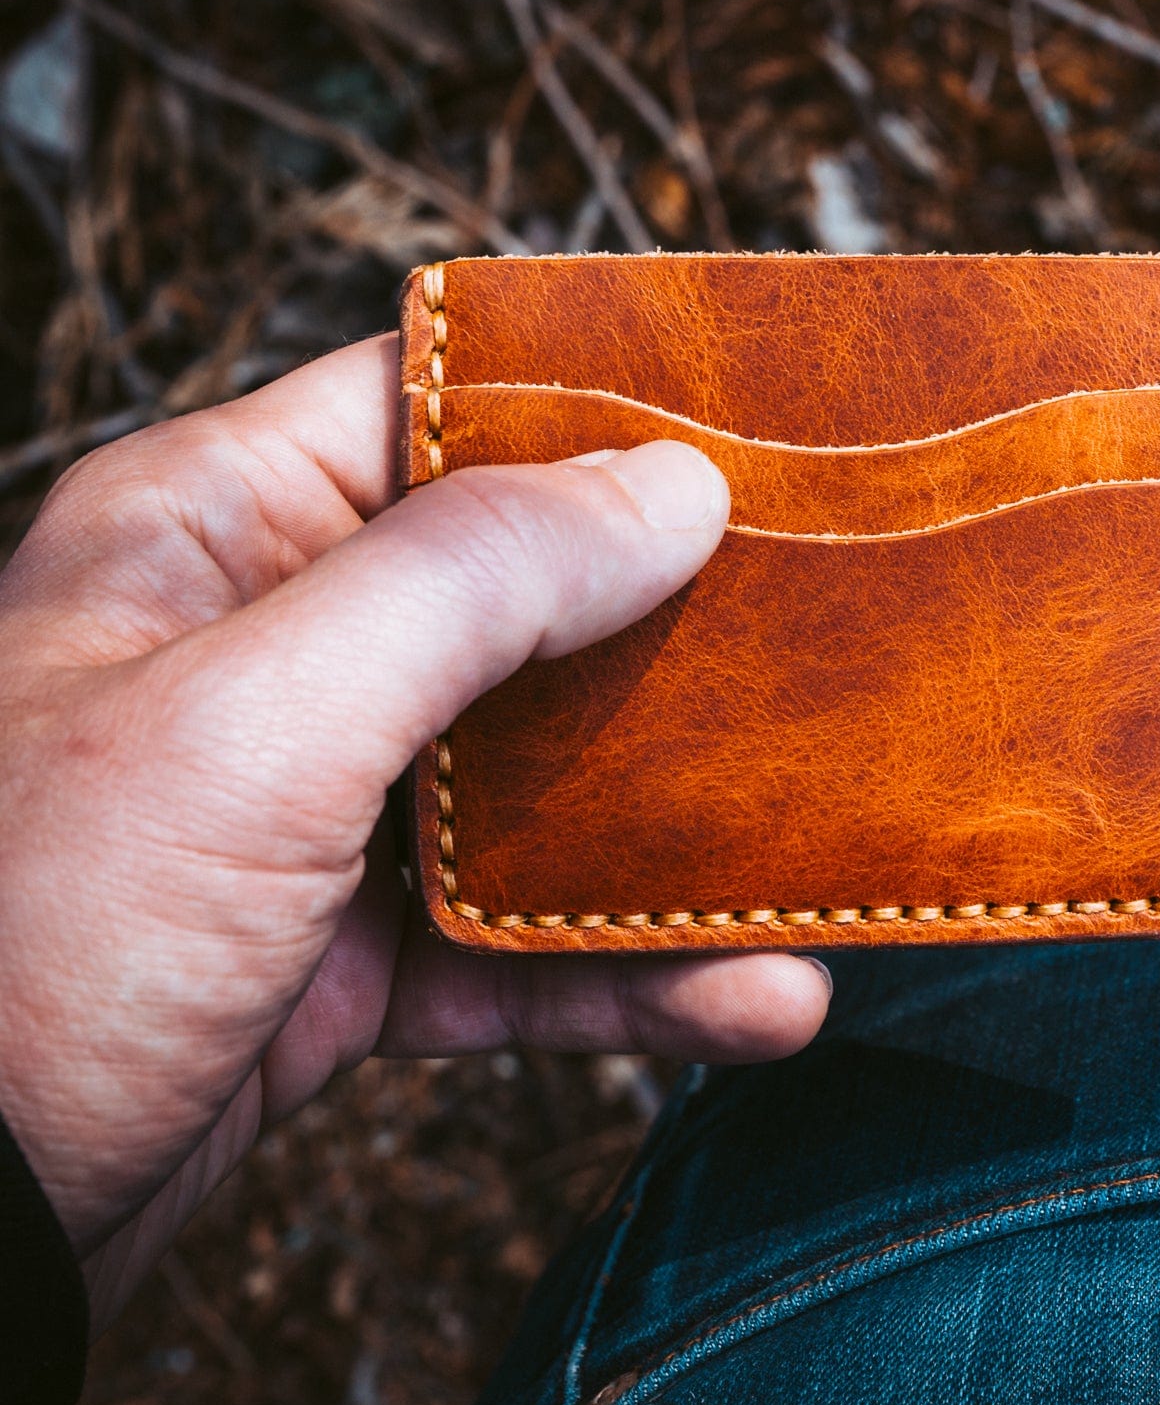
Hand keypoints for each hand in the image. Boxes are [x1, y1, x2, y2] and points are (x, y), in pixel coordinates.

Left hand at [0, 333, 830, 1326]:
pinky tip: (754, 1000)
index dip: (592, 404)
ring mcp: (317, 812)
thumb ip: (471, 583)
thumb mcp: (257, 719)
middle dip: (676, 625)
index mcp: (218, 534)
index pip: (434, 407)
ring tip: (827, 846)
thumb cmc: (19, 940)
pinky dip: (637, 977)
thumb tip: (674, 487)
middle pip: (523, 599)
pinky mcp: (349, 957)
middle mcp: (275, 655)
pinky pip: (526, 944)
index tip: (754, 425)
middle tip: (834, 622)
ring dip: (684, 831)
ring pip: (544, 784)